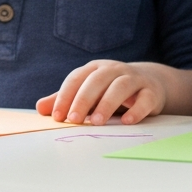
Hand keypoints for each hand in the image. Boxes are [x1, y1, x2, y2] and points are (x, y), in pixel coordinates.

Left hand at [38, 60, 168, 125]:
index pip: (76, 79)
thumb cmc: (111, 89)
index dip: (65, 96)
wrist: (149, 83)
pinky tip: (126, 122)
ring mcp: (134, 79)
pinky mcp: (151, 92)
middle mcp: (114, 70)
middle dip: (83, 100)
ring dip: (107, 104)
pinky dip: (136, 110)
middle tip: (74, 120)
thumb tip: (40, 109)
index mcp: (94, 69)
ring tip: (97, 122)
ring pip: (120, 87)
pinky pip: (144, 99)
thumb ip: (66, 99)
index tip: (57, 116)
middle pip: (96, 81)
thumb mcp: (88, 92)